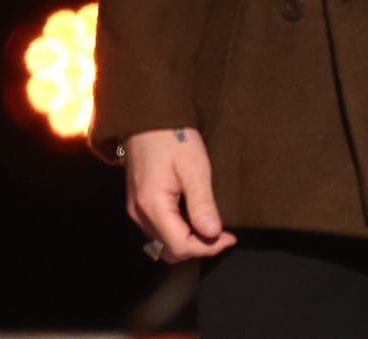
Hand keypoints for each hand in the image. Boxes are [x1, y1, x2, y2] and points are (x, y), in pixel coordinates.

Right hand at [124, 127, 234, 262]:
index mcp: (152, 206)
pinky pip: (159, 230)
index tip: (230, 237)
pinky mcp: (139, 203)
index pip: (180, 246)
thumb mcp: (194, 167)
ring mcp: (137, 209)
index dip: (208, 247)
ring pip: (164, 242)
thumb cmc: (172, 137)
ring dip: (189, 241)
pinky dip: (178, 232)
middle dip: (199, 247)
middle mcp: (139, 213)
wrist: (147, 117)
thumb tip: (213, 234)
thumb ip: (202, 203)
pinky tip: (194, 218)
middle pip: (171, 249)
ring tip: (211, 226)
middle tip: (223, 234)